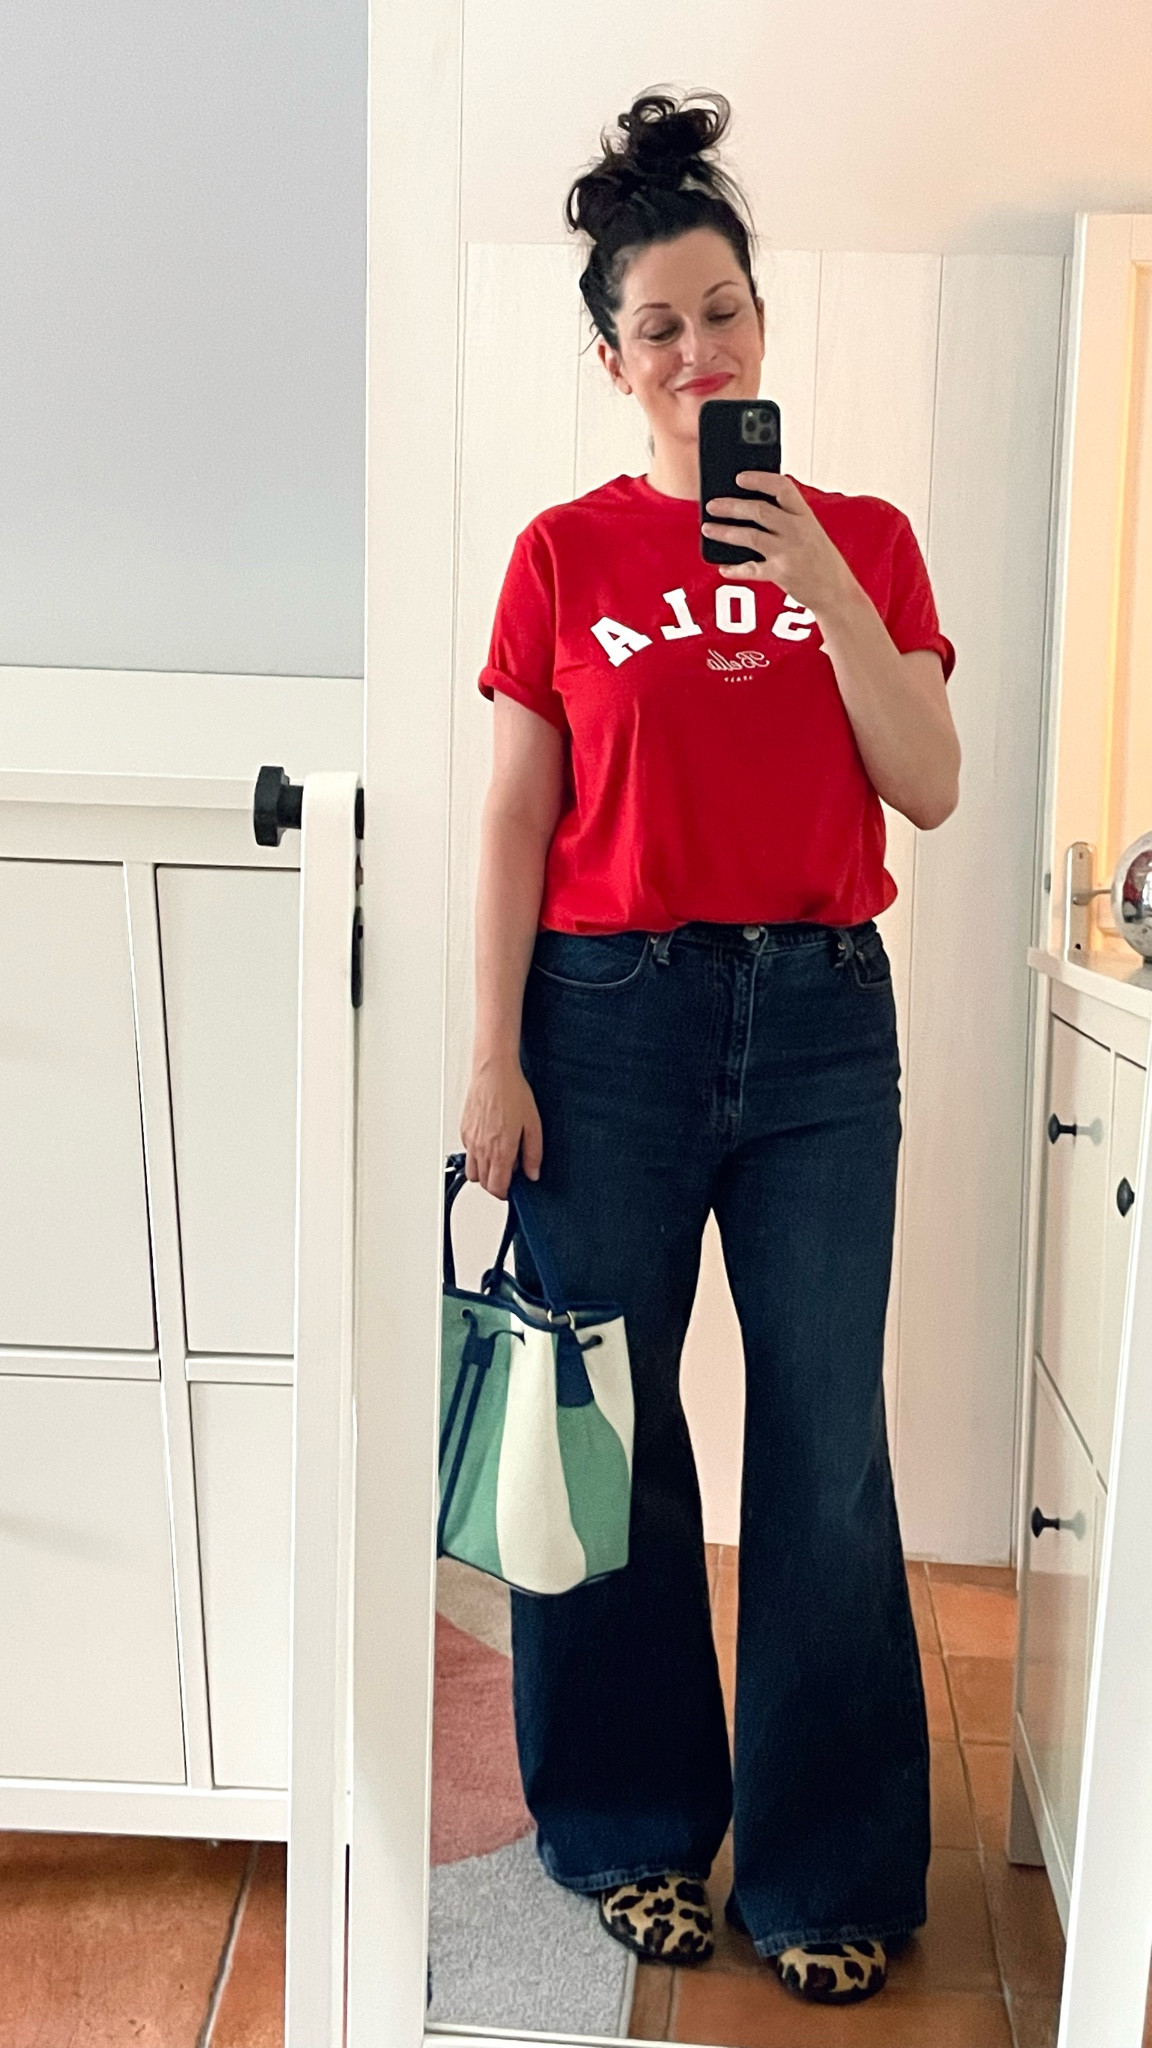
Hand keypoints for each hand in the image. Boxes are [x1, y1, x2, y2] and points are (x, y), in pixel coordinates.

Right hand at [461, 1053, 543, 1198]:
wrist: (494, 1072)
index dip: (506, 1193)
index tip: (513, 1189)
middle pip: (483, 1183)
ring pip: (472, 1172)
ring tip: (499, 1159)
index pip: (497, 1187)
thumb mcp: (533, 1125)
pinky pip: (468, 1153)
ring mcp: (470, 1140)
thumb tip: (533, 1174)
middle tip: (510, 1172)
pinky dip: (477, 1155)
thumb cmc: (512, 1093)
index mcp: (500, 1151)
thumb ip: (533, 1154)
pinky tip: (491, 1141)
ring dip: (485, 1172)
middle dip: (496, 1184)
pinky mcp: (464, 1131)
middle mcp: (482, 1149)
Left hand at [702, 472, 858, 614]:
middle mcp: (797, 530)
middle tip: (712, 505)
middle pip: (759, 511)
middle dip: (731, 506)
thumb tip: (752, 509)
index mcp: (806, 515)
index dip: (759, 479)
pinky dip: (735, 569)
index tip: (740, 477)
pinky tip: (723, 568)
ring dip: (725, 532)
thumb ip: (788, 519)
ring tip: (708, 528)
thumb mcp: (811, 532)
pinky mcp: (781, 574)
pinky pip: (751, 569)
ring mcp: (789, 552)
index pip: (782, 488)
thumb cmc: (821, 561)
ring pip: (750, 536)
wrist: (837, 592)